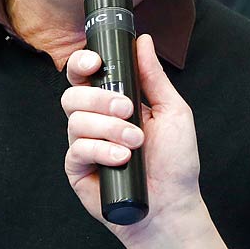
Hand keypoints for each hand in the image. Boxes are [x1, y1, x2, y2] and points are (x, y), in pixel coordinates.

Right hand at [62, 34, 206, 236]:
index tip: (95, 63)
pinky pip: (77, 149)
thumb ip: (154, 77)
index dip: (83, 64)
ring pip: (75, 120)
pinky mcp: (78, 169)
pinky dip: (101, 150)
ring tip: (135, 143)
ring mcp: (84, 145)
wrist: (172, 207)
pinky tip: (121, 158)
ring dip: (109, 128)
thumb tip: (143, 42)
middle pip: (73, 94)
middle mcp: (96, 121)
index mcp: (114, 102)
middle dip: (101, 99)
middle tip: (128, 111)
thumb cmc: (176, 163)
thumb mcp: (173, 112)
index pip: (85, 75)